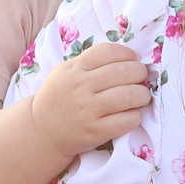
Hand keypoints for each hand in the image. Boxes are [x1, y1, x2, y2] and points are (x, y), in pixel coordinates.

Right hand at [30, 42, 151, 158]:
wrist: (41, 131)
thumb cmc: (60, 98)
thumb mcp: (66, 73)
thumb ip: (91, 62)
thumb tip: (129, 57)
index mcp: (73, 69)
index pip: (107, 52)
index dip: (128, 54)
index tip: (134, 60)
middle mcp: (80, 87)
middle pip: (124, 72)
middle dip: (140, 73)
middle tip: (141, 78)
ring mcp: (87, 110)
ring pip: (130, 95)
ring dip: (142, 95)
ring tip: (140, 97)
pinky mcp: (95, 131)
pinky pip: (128, 120)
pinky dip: (135, 116)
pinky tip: (131, 115)